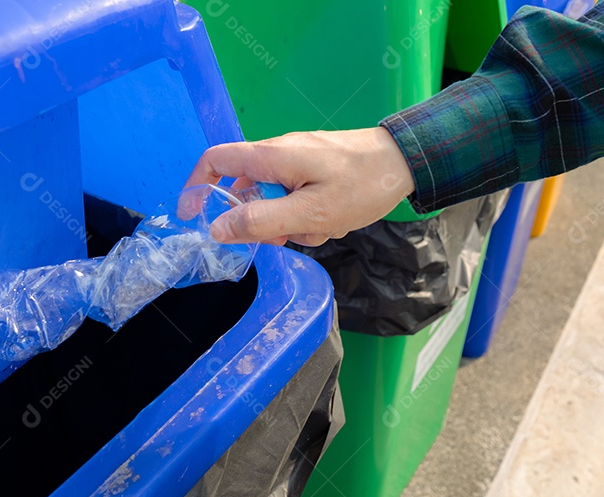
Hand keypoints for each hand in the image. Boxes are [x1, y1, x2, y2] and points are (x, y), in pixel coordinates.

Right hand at [184, 127, 415, 246]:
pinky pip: (295, 195)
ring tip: (321, 228)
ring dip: (289, 221)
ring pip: (273, 197)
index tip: (193, 218)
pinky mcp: (314, 167)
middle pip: (245, 189)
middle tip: (287, 238)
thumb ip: (260, 221)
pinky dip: (306, 214)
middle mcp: (278, 153)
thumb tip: (217, 229)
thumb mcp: (309, 213)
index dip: (195, 188)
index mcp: (270, 156)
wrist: (409, 161)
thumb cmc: (361, 185)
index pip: (214, 161)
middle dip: (261, 220)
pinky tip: (332, 220)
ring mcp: (297, 159)